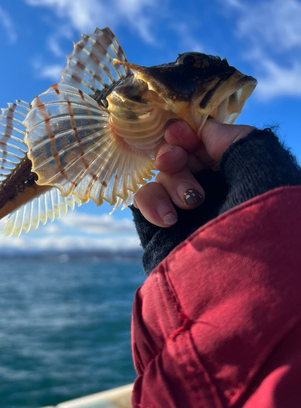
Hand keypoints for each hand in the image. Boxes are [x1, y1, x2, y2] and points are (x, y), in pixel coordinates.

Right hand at [133, 119, 253, 226]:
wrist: (244, 280)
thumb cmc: (262, 218)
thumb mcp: (261, 165)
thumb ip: (232, 138)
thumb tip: (204, 127)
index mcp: (234, 172)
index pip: (202, 142)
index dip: (187, 132)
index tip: (181, 134)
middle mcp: (209, 189)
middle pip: (177, 156)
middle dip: (173, 154)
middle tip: (173, 160)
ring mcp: (183, 210)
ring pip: (160, 177)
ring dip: (171, 183)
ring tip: (191, 203)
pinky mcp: (160, 228)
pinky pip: (144, 201)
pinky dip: (152, 203)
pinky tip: (169, 219)